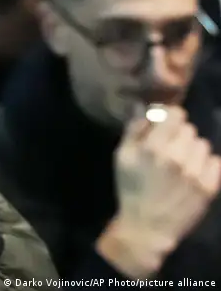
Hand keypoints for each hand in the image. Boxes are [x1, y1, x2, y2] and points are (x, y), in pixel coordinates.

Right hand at [97, 107, 220, 278]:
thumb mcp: (122, 157)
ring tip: (182, 163)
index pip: (175, 114)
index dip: (170, 117)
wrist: (148, 227)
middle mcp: (176, 157)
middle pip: (189, 129)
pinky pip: (215, 161)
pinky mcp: (209, 186)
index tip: (165, 126)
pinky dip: (206, 165)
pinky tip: (194, 174)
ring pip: (203, 144)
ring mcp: (195, 172)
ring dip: (193, 150)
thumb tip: (144, 106)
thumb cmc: (131, 189)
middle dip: (179, 135)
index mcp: (152, 148)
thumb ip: (133, 129)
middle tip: (170, 149)